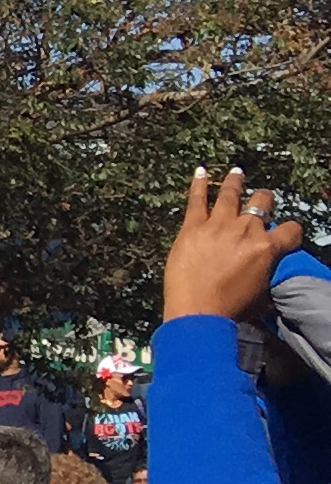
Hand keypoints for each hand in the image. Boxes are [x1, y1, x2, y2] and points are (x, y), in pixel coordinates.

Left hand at [163, 165, 303, 325]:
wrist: (199, 311)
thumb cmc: (231, 308)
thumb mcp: (263, 291)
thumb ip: (267, 271)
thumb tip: (266, 267)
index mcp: (268, 248)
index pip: (291, 229)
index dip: (291, 230)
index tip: (286, 231)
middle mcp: (246, 231)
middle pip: (261, 203)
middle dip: (264, 200)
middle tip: (261, 198)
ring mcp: (218, 226)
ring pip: (231, 195)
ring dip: (236, 182)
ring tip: (237, 173)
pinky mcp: (192, 227)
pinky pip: (197, 200)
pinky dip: (199, 184)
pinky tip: (201, 171)